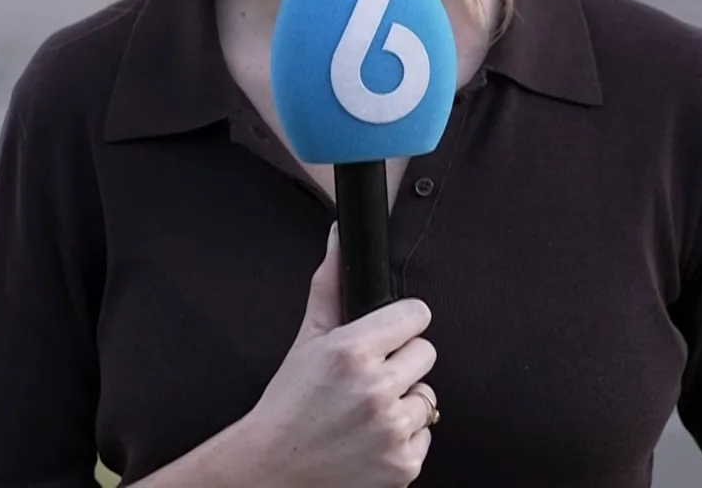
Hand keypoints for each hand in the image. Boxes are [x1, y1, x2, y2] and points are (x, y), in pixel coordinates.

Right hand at [239, 224, 437, 487]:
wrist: (273, 471)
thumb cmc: (288, 405)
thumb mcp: (306, 341)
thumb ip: (329, 286)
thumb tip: (338, 236)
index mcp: (351, 351)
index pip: (416, 316)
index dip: (402, 324)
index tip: (390, 335)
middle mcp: (375, 389)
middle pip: (426, 353)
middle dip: (401, 364)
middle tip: (368, 380)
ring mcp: (391, 430)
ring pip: (428, 396)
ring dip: (404, 402)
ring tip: (366, 412)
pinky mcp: (403, 465)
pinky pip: (425, 435)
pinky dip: (404, 439)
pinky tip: (371, 439)